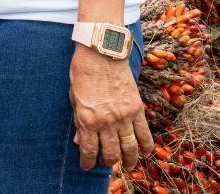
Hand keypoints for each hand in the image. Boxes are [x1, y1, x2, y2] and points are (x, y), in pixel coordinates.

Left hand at [69, 45, 152, 169]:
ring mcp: (124, 116)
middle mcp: (106, 121)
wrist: (101, 53)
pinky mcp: (137, 109)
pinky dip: (146, 146)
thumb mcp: (74, 97)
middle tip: (106, 162)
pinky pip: (144, 134)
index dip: (87, 162)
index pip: (88, 150)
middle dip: (107, 161)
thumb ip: (78, 120)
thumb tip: (80, 140)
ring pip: (129, 148)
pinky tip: (144, 152)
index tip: (86, 166)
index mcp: (87, 118)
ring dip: (128, 160)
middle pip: (110, 152)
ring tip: (126, 164)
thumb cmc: (83, 72)